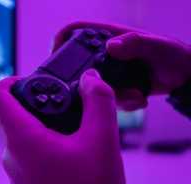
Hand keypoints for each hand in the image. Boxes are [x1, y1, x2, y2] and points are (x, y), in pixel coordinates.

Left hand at [0, 69, 126, 183]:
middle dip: (40, 106)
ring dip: (46, 128)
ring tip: (75, 134)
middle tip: (66, 107)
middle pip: (14, 115)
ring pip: (24, 136)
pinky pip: (30, 155)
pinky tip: (71, 154)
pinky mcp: (25, 183)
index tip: (28, 80)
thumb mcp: (102, 139)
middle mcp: (12, 155)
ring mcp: (16, 172)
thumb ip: (99, 101)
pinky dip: (46, 146)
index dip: (9, 80)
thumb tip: (91, 79)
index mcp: (22, 139)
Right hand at [51, 21, 190, 110]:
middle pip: (78, 65)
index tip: (54, 51)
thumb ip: (136, 43)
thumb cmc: (171, 54)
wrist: (180, 76)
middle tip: (93, 89)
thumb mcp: (156, 45)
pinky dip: (122, 103)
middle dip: (82, 80)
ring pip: (93, 87)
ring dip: (110, 96)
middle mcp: (105, 56)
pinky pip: (107, 98)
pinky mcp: (114, 88)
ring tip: (134, 95)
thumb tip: (112, 47)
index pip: (79, 31)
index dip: (62, 37)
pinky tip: (137, 98)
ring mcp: (108, 73)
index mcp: (111, 37)